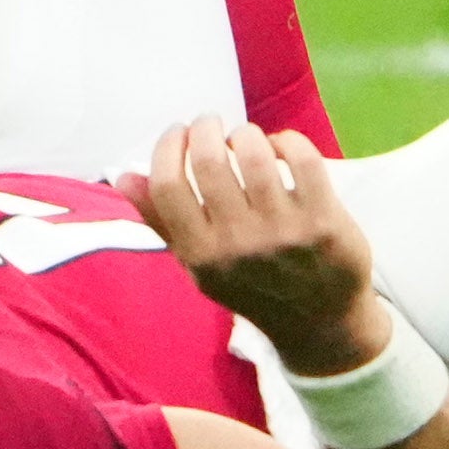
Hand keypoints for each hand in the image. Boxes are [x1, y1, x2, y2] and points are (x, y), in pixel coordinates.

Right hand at [117, 116, 392, 377]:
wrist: (318, 324)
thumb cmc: (251, 285)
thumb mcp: (199, 265)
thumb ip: (162, 221)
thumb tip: (123, 175)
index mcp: (201, 254)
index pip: (167, 185)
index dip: (167, 147)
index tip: (177, 134)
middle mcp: (239, 244)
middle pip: (210, 160)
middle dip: (205, 128)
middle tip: (209, 124)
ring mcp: (284, 232)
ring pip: (255, 153)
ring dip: (245, 134)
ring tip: (243, 137)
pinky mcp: (324, 220)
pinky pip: (302, 158)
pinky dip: (287, 141)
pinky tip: (280, 147)